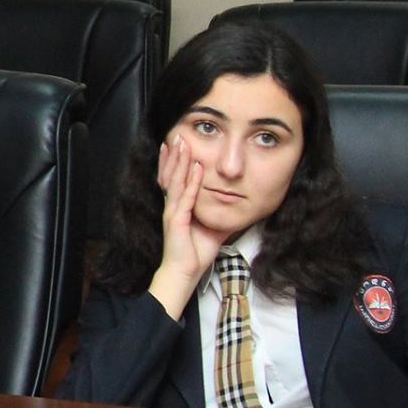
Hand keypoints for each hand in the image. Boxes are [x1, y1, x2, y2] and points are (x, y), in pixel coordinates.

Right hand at [147, 137, 215, 319]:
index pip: (174, 179)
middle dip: (174, 155)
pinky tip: (197, 168)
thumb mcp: (213, 227)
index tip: (177, 145)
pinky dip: (192, 182)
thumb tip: (236, 204)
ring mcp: (173, 211)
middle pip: (170, 174)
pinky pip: (186, 197)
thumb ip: (219, 213)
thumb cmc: (197, 252)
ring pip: (176, 181)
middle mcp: (172, 206)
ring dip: (180, 161)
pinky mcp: (177, 220)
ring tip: (184, 144)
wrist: (185, 272)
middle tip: (176, 135)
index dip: (175, 162)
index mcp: (178, 207)